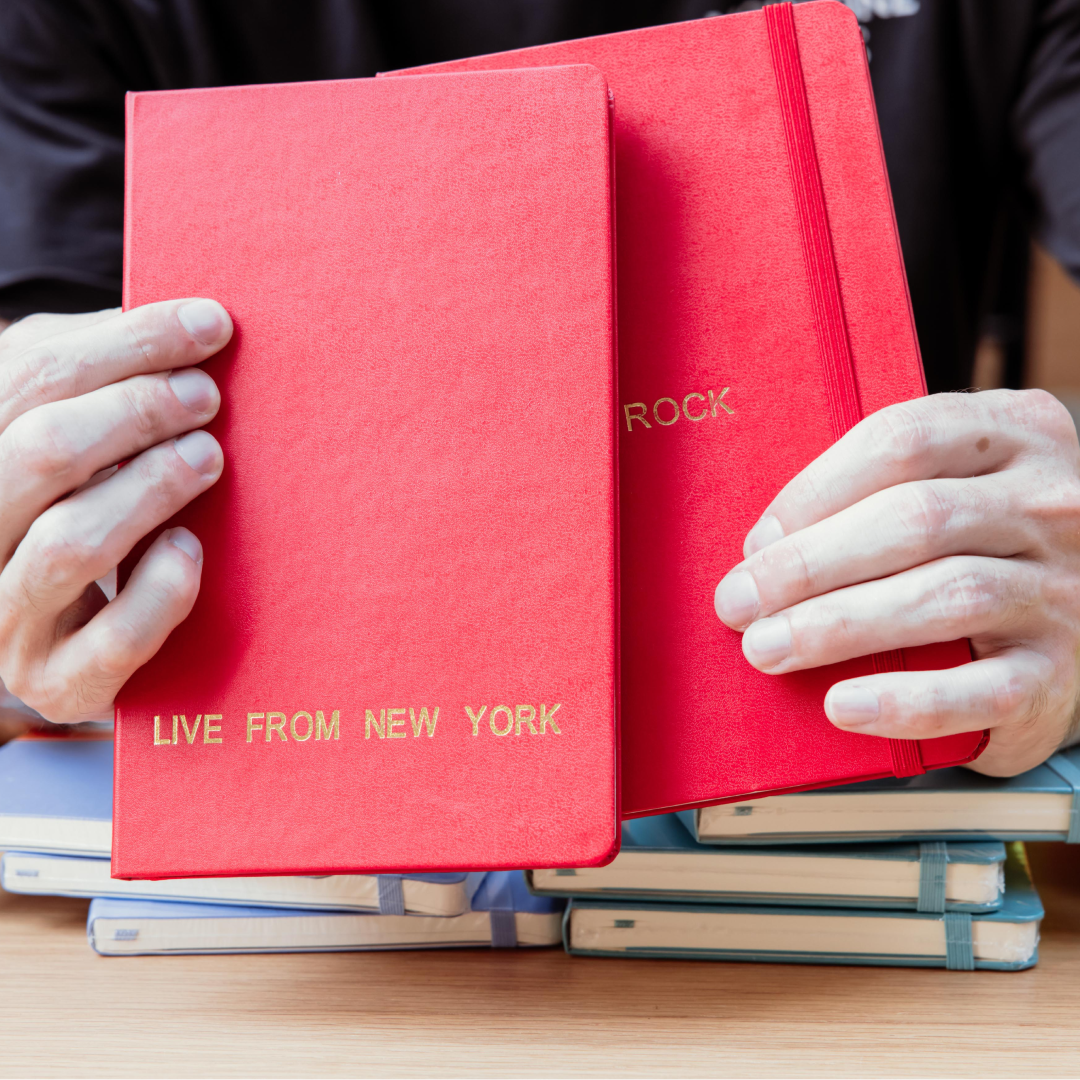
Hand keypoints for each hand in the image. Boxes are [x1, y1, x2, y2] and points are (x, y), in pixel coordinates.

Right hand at [0, 300, 230, 721]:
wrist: (71, 628)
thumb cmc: (84, 498)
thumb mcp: (73, 428)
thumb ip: (96, 375)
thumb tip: (185, 324)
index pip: (31, 378)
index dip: (130, 343)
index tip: (210, 324)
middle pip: (41, 452)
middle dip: (137, 411)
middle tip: (206, 397)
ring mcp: (6, 619)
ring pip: (70, 543)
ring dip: (151, 488)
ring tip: (207, 457)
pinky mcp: (59, 682)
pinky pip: (112, 640)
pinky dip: (161, 589)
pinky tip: (191, 547)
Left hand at [714, 390, 1079, 775]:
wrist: (1075, 623)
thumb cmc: (979, 546)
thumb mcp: (948, 488)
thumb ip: (873, 494)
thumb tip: (765, 548)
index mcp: (1015, 435)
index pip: (902, 441)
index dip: (814, 490)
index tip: (755, 540)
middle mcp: (1049, 505)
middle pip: (915, 519)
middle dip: (807, 564)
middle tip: (739, 602)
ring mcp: (1062, 589)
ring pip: (944, 596)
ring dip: (837, 626)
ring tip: (767, 648)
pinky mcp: (1057, 675)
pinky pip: (982, 690)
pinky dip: (904, 701)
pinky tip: (842, 705)